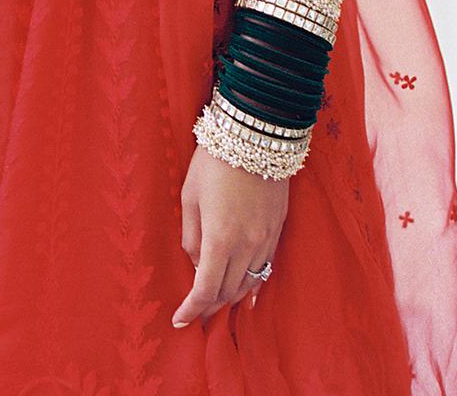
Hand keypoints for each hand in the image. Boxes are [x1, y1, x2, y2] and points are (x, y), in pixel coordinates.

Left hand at [172, 142, 287, 327]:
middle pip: (227, 292)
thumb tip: (197, 264)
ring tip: (214, 304)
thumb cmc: (213, 162)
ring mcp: (265, 240)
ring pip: (248, 284)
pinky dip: (252, 284)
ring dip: (230, 297)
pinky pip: (264, 269)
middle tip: (194, 314)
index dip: (192, 309)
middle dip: (209, 307)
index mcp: (219, 238)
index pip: (205, 289)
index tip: (179, 320)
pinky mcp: (277, 230)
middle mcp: (246, 246)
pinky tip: (245, 292)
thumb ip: (191, 236)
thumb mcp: (189, 196)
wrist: (254, 136)